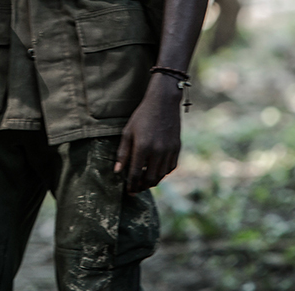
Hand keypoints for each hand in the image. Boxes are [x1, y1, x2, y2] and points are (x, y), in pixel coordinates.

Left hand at [114, 77, 182, 193]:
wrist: (163, 103)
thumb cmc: (142, 116)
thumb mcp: (128, 132)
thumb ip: (122, 153)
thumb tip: (117, 171)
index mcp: (142, 147)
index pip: (135, 174)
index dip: (131, 185)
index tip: (128, 191)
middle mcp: (157, 151)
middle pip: (150, 179)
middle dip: (142, 186)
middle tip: (136, 189)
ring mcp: (169, 151)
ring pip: (161, 175)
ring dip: (152, 181)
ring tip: (145, 182)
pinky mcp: (177, 148)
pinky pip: (170, 167)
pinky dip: (163, 173)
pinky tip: (156, 171)